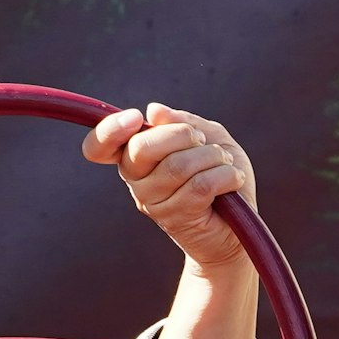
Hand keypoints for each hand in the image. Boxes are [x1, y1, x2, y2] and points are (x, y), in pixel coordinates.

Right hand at [84, 101, 256, 274]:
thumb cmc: (221, 176)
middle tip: (203, 142)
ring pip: (178, 166)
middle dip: (182, 134)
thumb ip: (183, 122)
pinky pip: (200, 186)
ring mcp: (152, 203)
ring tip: (226, 164)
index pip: (99, 147)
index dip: (108, 130)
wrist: (238, 227)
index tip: (136, 117)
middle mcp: (136, 181)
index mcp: (136, 156)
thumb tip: (154, 111)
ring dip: (213, 157)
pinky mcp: (175, 219)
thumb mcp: (209, 138)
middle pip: (141, 148)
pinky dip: (226, 176)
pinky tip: (233, 180)